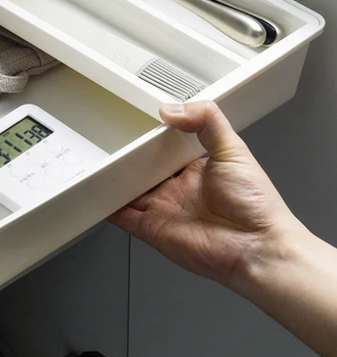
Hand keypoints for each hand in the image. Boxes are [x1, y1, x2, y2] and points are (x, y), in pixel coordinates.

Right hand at [110, 101, 300, 289]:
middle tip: (112, 143)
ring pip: (130, 192)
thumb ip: (207, 120)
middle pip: (144, 171)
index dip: (152, 139)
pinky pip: (123, 217)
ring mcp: (164, 210)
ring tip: (98, 165)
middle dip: (129, 160)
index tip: (138, 124)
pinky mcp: (152, 230)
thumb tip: (173, 109)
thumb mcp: (234, 148)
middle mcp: (179, 191)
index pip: (167, 150)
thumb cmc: (255, 205)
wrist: (257, 247)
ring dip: (115, 182)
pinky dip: (108, 208)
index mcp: (196, 170)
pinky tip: (98, 195)